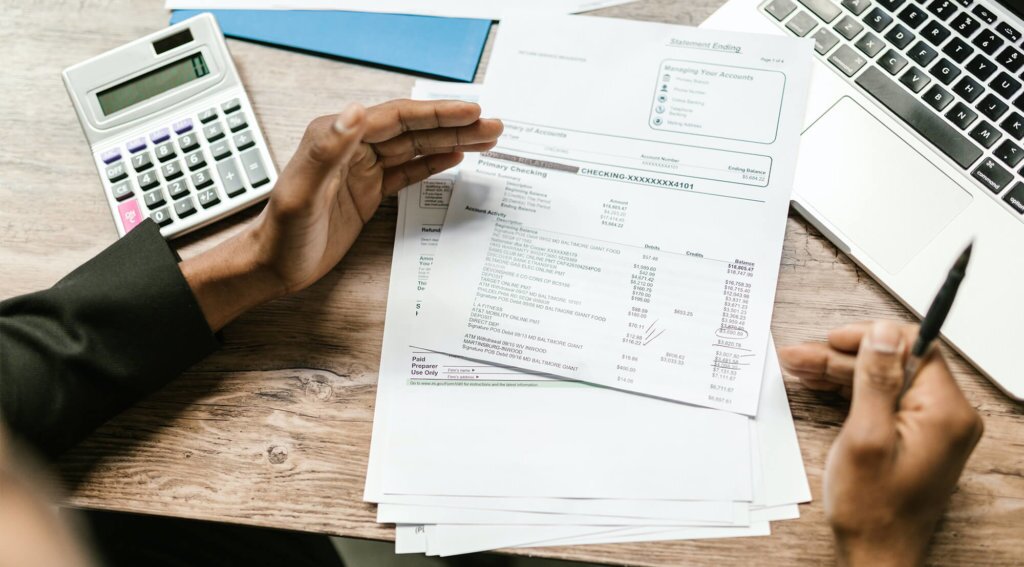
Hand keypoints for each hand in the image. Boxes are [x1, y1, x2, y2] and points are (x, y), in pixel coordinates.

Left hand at [181, 100, 502, 329]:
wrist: (272, 266)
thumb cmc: (282, 233)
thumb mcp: (301, 193)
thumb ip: (327, 150)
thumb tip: (355, 112)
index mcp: (337, 137)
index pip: (396, 117)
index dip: (437, 113)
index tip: (470, 112)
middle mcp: (352, 147)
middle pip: (413, 129)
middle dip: (455, 126)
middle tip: (493, 125)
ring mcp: (362, 169)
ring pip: (415, 148)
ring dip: (451, 141)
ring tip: (487, 139)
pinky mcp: (368, 191)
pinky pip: (407, 170)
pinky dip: (432, 163)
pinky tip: (456, 156)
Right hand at [778, 321, 982, 566]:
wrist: (876, 553)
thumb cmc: (872, 508)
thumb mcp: (866, 435)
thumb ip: (876, 380)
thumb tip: (883, 334)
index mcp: (944, 412)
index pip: (914, 348)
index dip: (870, 338)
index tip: (834, 339)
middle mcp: (946, 416)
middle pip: (893, 364)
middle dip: (843, 358)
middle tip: (799, 356)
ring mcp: (931, 428)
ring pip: (883, 381)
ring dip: (840, 373)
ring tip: (797, 366)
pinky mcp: (914, 438)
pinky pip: (883, 401)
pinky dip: (849, 392)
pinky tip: (817, 385)